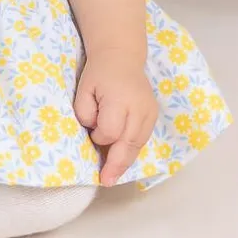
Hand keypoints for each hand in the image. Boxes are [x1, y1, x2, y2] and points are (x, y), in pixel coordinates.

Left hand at [74, 50, 157, 186]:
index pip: (110, 131)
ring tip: (113, 175)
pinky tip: (122, 159)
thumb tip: (93, 132)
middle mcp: (138, 108)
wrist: (120, 56)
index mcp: (119, 99)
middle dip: (116, 164)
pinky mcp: (154, 114)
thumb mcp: (84, 88)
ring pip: (138, 144)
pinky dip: (132, 149)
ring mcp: (149, 112)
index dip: (98, 137)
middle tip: (106, 181)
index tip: (90, 133)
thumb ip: (84, 111)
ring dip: (126, 160)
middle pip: (129, 143)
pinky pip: (143, 138)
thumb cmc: (98, 73)